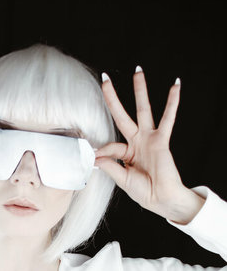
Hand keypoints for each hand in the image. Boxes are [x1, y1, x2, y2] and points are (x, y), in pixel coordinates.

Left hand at [94, 68, 203, 222]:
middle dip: (113, 98)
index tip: (94, 157)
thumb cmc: (145, 192)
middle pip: (122, 115)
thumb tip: (95, 157)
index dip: (102, 151)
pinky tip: (175, 86)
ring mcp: (149, 139)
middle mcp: (137, 143)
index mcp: (126, 154)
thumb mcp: (123, 180)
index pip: (110, 146)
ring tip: (138, 71)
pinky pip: (168, 118)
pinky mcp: (161, 140)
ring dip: (140, 90)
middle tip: (104, 79)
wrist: (162, 199)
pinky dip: (172, 102)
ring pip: (143, 110)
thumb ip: (110, 167)